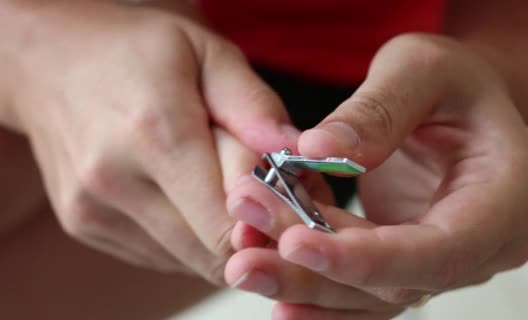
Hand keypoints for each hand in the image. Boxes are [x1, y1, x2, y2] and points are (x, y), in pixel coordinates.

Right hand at [9, 2, 296, 282]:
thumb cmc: (133, 50)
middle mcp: (116, 182)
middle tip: (266, 197)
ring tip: (220, 188)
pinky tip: (183, 195)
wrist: (46, 64)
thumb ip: (253, 106)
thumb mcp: (205, 51)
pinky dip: (186, 237)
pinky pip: (158, 254)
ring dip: (219, 238)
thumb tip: (297, 156)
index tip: (291, 204)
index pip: (229, 224)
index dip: (272, 226)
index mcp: (155, 133)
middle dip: (252, 236)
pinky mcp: (84, 226)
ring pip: (187, 260)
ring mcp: (94, 211)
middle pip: (211, 253)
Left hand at [225, 33, 527, 318]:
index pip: (437, 251)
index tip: (295, 243)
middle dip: (312, 273)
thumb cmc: (455, 82)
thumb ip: (379, 108)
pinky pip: (356, 285)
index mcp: (501, 201)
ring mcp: (435, 259)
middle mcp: (474, 246)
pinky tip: (269, 278)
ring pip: (365, 294)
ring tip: (243, 264)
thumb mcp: (424, 69)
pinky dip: (311, 283)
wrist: (459, 105)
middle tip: (245, 260)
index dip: (366, 258)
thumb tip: (317, 148)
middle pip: (390, 283)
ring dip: (300, 282)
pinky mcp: (400, 258)